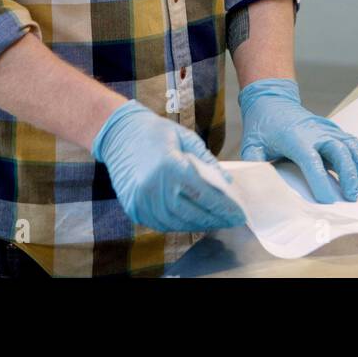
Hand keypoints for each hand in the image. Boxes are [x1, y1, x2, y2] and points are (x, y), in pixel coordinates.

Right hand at [92, 99, 245, 231]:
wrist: (118, 134)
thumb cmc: (154, 132)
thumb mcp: (185, 138)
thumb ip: (207, 161)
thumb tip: (227, 183)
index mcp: (171, 166)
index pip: (205, 195)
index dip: (225, 207)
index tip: (239, 214)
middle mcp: (156, 187)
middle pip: (194, 213)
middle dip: (216, 219)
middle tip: (231, 221)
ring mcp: (142, 200)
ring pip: (177, 223)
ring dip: (198, 224)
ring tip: (214, 221)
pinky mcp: (134, 208)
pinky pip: (161, 224)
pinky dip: (178, 224)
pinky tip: (191, 220)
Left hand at [238, 78, 357, 202]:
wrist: (272, 100)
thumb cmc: (261, 125)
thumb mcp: (251, 144)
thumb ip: (253, 164)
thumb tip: (255, 183)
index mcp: (293, 137)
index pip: (310, 158)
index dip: (319, 178)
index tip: (327, 199)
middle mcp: (315, 131)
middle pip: (338, 150)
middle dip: (348, 173)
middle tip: (352, 196)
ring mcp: (328, 129)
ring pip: (351, 146)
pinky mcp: (335, 131)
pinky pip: (356, 142)